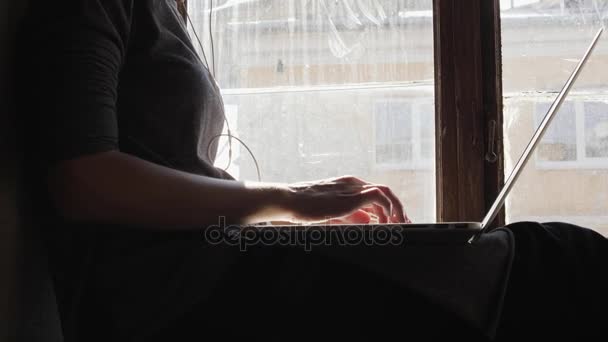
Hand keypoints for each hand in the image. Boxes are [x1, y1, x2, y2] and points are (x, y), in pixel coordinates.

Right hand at [283, 175, 410, 223]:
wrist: (288, 200)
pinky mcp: (352, 195)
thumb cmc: (303, 207)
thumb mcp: (332, 212)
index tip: (394, 222)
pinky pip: (380, 197)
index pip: (374, 194)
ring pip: (386, 192)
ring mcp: (353, 187)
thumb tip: (366, 221)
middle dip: (397, 208)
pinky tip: (388, 223)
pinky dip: (389, 209)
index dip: (387, 208)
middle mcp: (353, 183)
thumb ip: (349, 215)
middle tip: (403, 224)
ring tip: (399, 225)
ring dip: (396, 209)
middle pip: (384, 192)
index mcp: (347, 185)